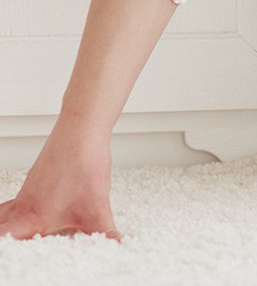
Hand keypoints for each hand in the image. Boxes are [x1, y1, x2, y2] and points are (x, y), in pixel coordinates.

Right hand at [0, 129, 122, 241]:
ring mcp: (27, 192)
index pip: (2, 238)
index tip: (10, 253)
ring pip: (5, 212)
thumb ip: (105, 232)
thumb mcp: (97, 208)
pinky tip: (38, 211)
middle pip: (0, 224)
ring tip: (16, 234)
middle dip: (3, 236)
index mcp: (30, 219)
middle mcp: (22, 207)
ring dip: (7, 224)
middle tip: (11, 244)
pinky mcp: (36, 180)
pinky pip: (19, 200)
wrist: (82, 131)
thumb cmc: (83, 166)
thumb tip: (116, 245)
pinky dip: (19, 210)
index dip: (4, 246)